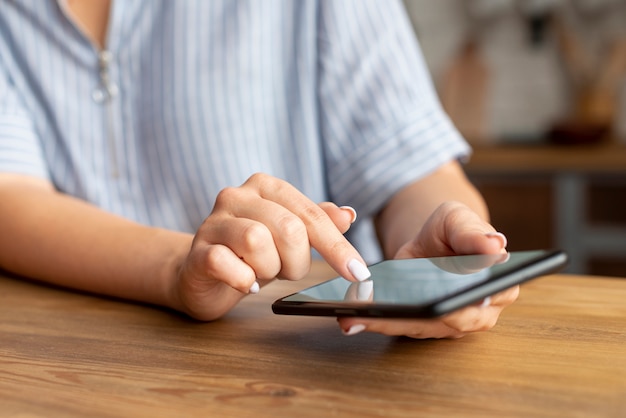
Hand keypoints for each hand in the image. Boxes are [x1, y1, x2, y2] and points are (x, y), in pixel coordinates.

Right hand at [170, 173, 370, 320]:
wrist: (202, 273)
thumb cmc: (251, 254)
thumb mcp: (289, 236)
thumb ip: (317, 222)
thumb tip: (349, 214)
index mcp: (265, 186)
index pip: (311, 213)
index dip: (337, 246)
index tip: (359, 273)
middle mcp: (237, 195)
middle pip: (288, 228)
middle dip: (297, 260)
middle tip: (286, 270)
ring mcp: (213, 222)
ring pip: (257, 241)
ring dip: (269, 268)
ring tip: (261, 272)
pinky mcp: (197, 251)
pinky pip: (226, 263)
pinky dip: (243, 280)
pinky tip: (245, 283)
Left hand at [337, 201, 518, 337]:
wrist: (433, 241)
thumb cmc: (451, 230)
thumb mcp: (458, 220)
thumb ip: (474, 232)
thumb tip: (495, 246)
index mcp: (499, 285)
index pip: (485, 299)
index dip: (466, 305)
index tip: (445, 307)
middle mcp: (479, 312)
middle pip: (448, 321)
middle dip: (416, 318)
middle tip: (387, 313)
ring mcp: (450, 323)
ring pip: (420, 327)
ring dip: (387, 323)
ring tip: (356, 317)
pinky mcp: (423, 326)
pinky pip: (401, 326)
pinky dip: (377, 322)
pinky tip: (351, 319)